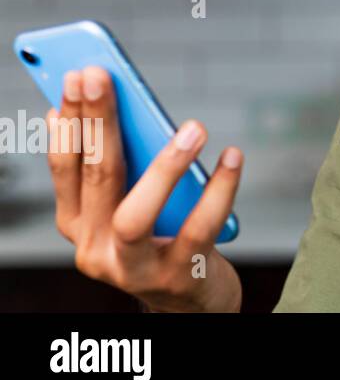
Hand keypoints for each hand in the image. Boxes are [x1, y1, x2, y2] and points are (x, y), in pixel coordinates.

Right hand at [47, 65, 244, 311]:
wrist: (192, 303)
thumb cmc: (165, 237)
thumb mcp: (136, 202)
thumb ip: (130, 166)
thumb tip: (129, 107)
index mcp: (78, 226)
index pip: (66, 167)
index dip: (69, 122)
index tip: (76, 77)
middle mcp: (95, 249)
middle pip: (95, 179)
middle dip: (97, 122)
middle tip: (103, 76)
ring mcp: (134, 268)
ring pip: (134, 216)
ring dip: (165, 166)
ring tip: (194, 127)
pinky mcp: (178, 277)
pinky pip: (199, 228)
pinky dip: (220, 189)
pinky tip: (233, 155)